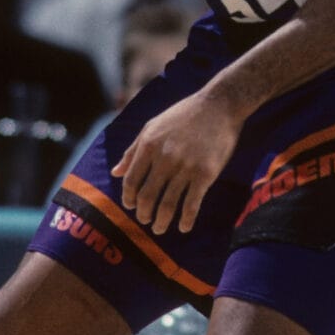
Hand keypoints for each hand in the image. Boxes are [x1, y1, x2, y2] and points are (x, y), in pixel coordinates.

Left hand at [112, 90, 244, 235]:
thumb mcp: (152, 126)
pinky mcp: (205, 174)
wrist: (219, 105)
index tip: (132, 207)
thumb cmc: (184, 115)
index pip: (131, 181)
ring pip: (168, 204)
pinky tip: (183, 227)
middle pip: (147, 197)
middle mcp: (164, 158)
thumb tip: (115, 172)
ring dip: (162, 222)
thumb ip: (133, 150)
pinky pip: (192, 204)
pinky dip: (185, 220)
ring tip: (160, 229)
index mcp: (148, 145)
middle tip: (146, 221)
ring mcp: (185, 167)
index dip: (129, 199)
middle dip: (144, 214)